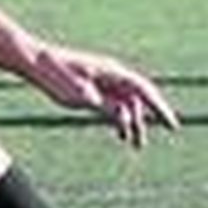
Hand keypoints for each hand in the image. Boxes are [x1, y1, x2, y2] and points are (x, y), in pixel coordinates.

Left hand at [28, 43, 179, 147]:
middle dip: (150, 118)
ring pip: (127, 103)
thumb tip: (126, 119)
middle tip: (162, 134)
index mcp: (112, 72)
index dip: (160, 107)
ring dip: (133, 123)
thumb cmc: (55, 76)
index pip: (144, 90)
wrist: (36, 62)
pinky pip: (114, 104)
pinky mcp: (93, 88)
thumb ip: (103, 106)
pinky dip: (120, 119)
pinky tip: (121, 134)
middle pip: (139, 98)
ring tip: (136, 145)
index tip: (172, 124)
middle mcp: (112, 76)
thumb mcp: (79, 95)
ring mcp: (104, 82)